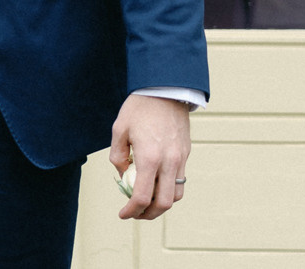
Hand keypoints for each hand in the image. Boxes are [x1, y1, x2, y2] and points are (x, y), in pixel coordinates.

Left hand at [109, 94, 190, 219]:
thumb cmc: (139, 108)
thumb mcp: (119, 130)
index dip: (132, 210)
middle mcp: (169, 162)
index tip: (123, 214)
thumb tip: (123, 175)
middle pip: (164, 203)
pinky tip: (156, 183)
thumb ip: (118, 156)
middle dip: (149, 214)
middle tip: (135, 213)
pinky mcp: (186, 154)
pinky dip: (169, 189)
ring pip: (177, 195)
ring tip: (147, 202)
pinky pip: (180, 180)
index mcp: (150, 158)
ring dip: (162, 204)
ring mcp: (180, 159)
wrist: (165, 90)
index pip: (143, 196)